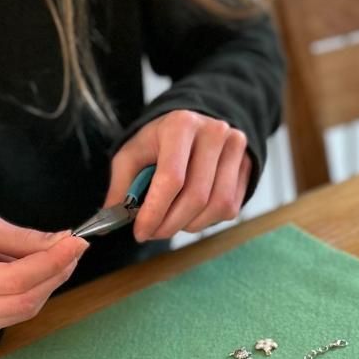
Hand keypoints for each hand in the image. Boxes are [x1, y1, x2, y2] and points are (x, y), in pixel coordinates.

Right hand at [0, 210, 87, 347]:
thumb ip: (18, 237)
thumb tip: (62, 243)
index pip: (13, 280)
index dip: (51, 262)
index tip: (76, 242)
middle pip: (23, 302)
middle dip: (55, 274)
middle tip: (71, 248)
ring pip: (22, 313)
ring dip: (45, 285)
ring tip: (46, 258)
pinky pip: (12, 319)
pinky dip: (28, 297)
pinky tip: (21, 279)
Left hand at [104, 110, 250, 241]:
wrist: (195, 124)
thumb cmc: (159, 141)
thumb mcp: (132, 154)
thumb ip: (122, 186)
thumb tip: (112, 218)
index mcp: (181, 125)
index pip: (172, 178)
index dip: (155, 211)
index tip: (140, 231)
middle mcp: (214, 132)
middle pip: (196, 196)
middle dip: (170, 224)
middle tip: (152, 233)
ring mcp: (235, 148)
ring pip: (217, 206)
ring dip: (189, 225)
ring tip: (171, 222)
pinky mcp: (247, 165)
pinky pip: (230, 208)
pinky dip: (207, 220)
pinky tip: (191, 213)